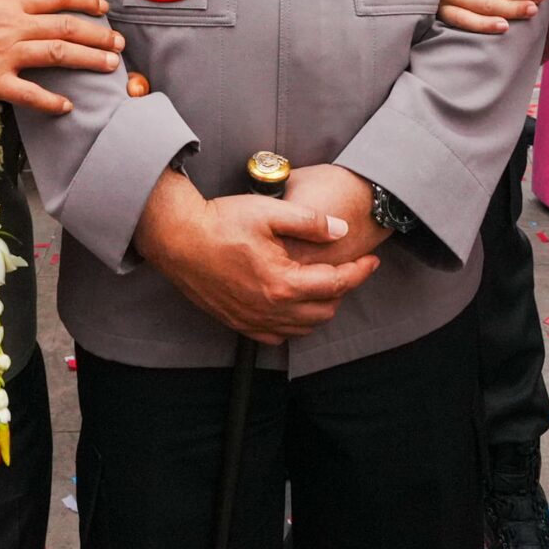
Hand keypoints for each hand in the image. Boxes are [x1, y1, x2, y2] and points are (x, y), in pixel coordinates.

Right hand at [0, 0, 123, 116]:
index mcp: (5, 2)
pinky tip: (67, 107)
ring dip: (89, 61)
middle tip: (119, 43)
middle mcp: (10, 24)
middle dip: (98, 35)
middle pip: (67, 26)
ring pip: (59, 54)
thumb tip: (16, 15)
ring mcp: (2, 53)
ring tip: (111, 68)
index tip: (103, 6)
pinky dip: (52, 101)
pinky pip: (30, 93)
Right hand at [132, 169, 380, 343]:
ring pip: (303, 327)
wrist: (177, 238)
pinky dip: (293, 324)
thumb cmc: (220, 222)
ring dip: (320, 308)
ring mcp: (252, 319)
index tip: (371, 260)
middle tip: (344, 267)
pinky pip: (276, 336)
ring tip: (321, 283)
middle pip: (324, 310)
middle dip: (341, 289)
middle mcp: (269, 309)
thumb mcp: (269, 212)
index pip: (336, 284)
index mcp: (282, 283)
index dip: (360, 272)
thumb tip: (341, 231)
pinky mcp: (237, 322)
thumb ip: (310, 222)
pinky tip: (291, 303)